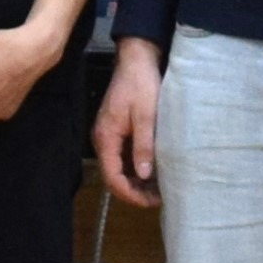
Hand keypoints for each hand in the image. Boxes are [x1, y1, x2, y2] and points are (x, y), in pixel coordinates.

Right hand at [94, 38, 165, 208]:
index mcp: (106, 137)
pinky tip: (153, 171)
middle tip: (158, 199)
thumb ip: (144, 146)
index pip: (112, 177)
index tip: (150, 202)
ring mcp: (110, 135)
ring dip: (136, 181)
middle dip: (134, 191)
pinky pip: (124, 157)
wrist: (137, 60)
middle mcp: (104, 139)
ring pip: (119, 168)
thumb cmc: (141, 85)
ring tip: (159, 189)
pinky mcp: (118, 131)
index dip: (130, 194)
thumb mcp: (146, 116)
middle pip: (114, 176)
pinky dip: (136, 168)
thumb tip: (143, 175)